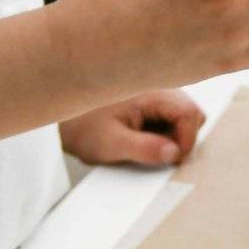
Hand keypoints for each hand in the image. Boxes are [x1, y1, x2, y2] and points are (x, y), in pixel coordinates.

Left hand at [61, 89, 203, 166]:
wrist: (56, 109)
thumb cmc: (81, 124)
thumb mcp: (110, 142)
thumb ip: (144, 148)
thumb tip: (175, 153)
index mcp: (152, 92)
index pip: (190, 114)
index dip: (187, 141)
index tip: (171, 160)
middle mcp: (158, 88)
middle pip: (191, 114)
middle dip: (182, 139)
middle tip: (159, 155)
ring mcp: (155, 94)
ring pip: (182, 118)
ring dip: (171, 137)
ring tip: (146, 148)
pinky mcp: (150, 103)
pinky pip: (169, 119)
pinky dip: (162, 133)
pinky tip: (141, 141)